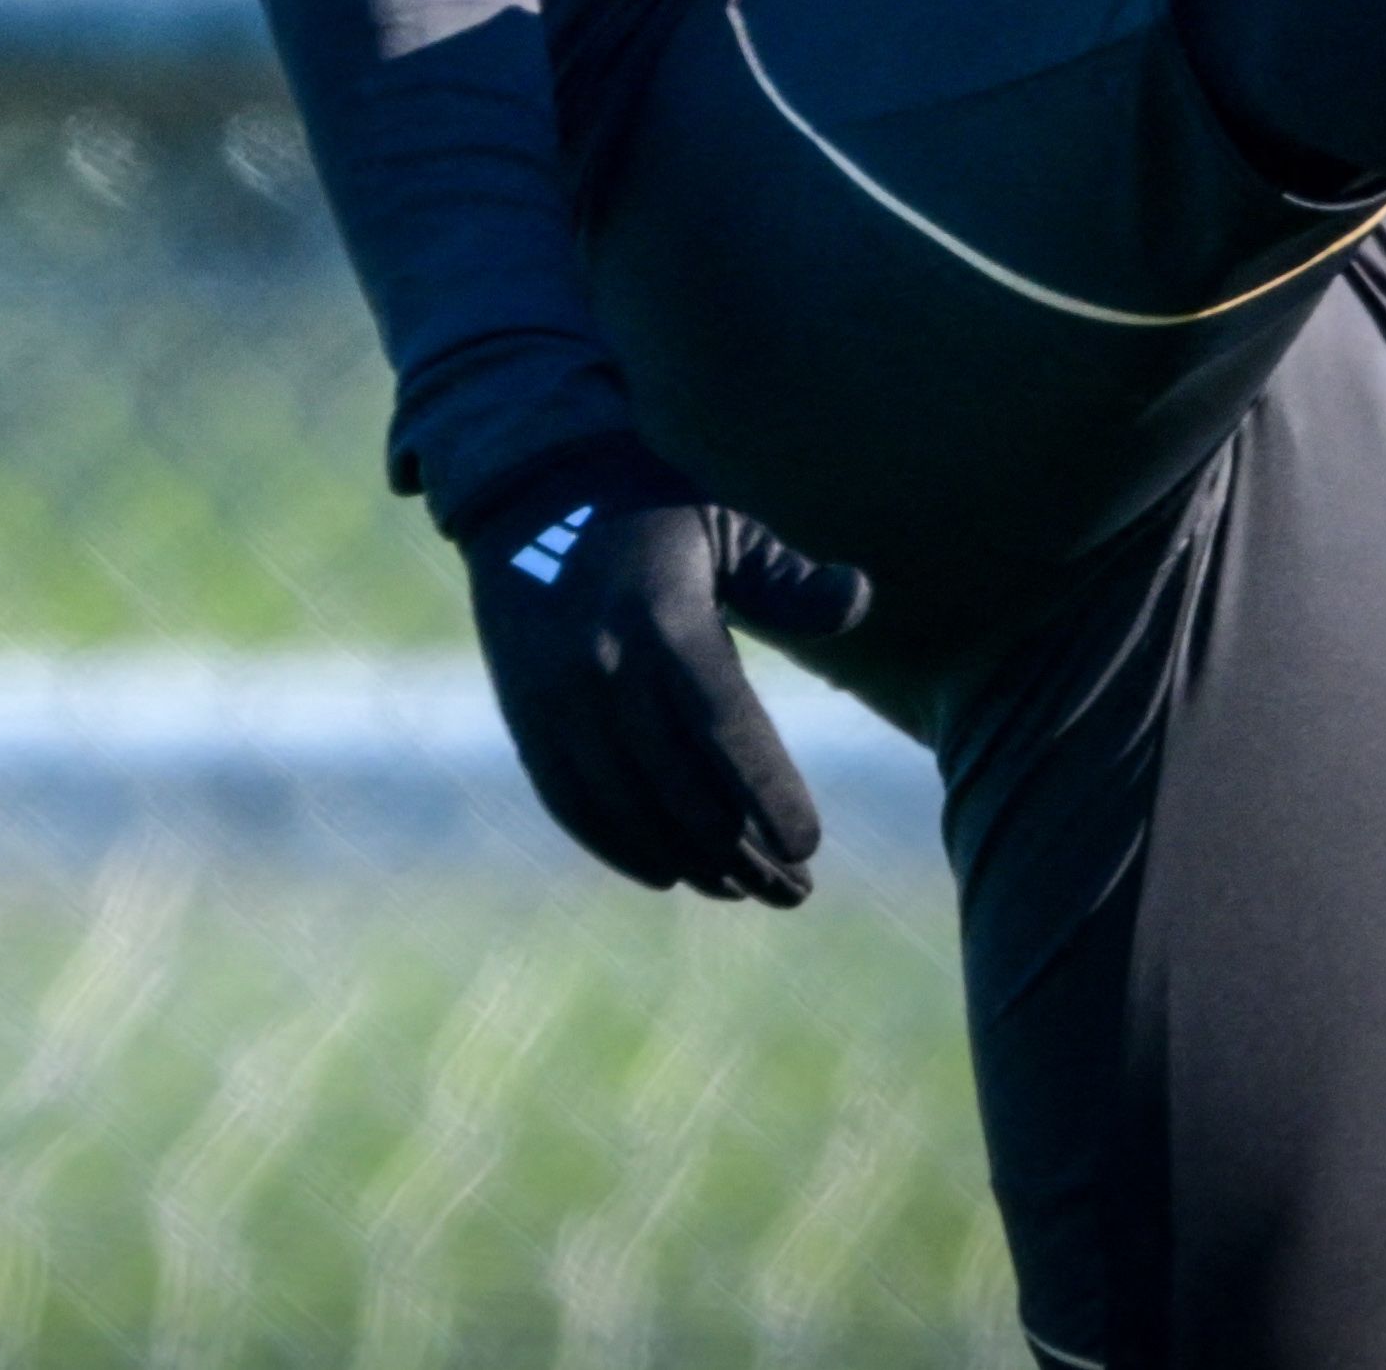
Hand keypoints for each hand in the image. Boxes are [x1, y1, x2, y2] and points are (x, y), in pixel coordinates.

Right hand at [454, 437, 872, 902]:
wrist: (531, 492)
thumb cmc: (653, 512)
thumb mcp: (725, 529)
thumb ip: (788, 581)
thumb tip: (859, 598)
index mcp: (665, 621)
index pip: (725, 732)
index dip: (768, 796)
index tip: (808, 847)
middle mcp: (605, 667)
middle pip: (682, 791)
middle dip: (744, 855)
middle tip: (795, 892)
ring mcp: (557, 699)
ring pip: (629, 812)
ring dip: (690, 865)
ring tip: (741, 890)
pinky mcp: (525, 718)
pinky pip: (573, 805)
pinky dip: (620, 848)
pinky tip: (667, 873)